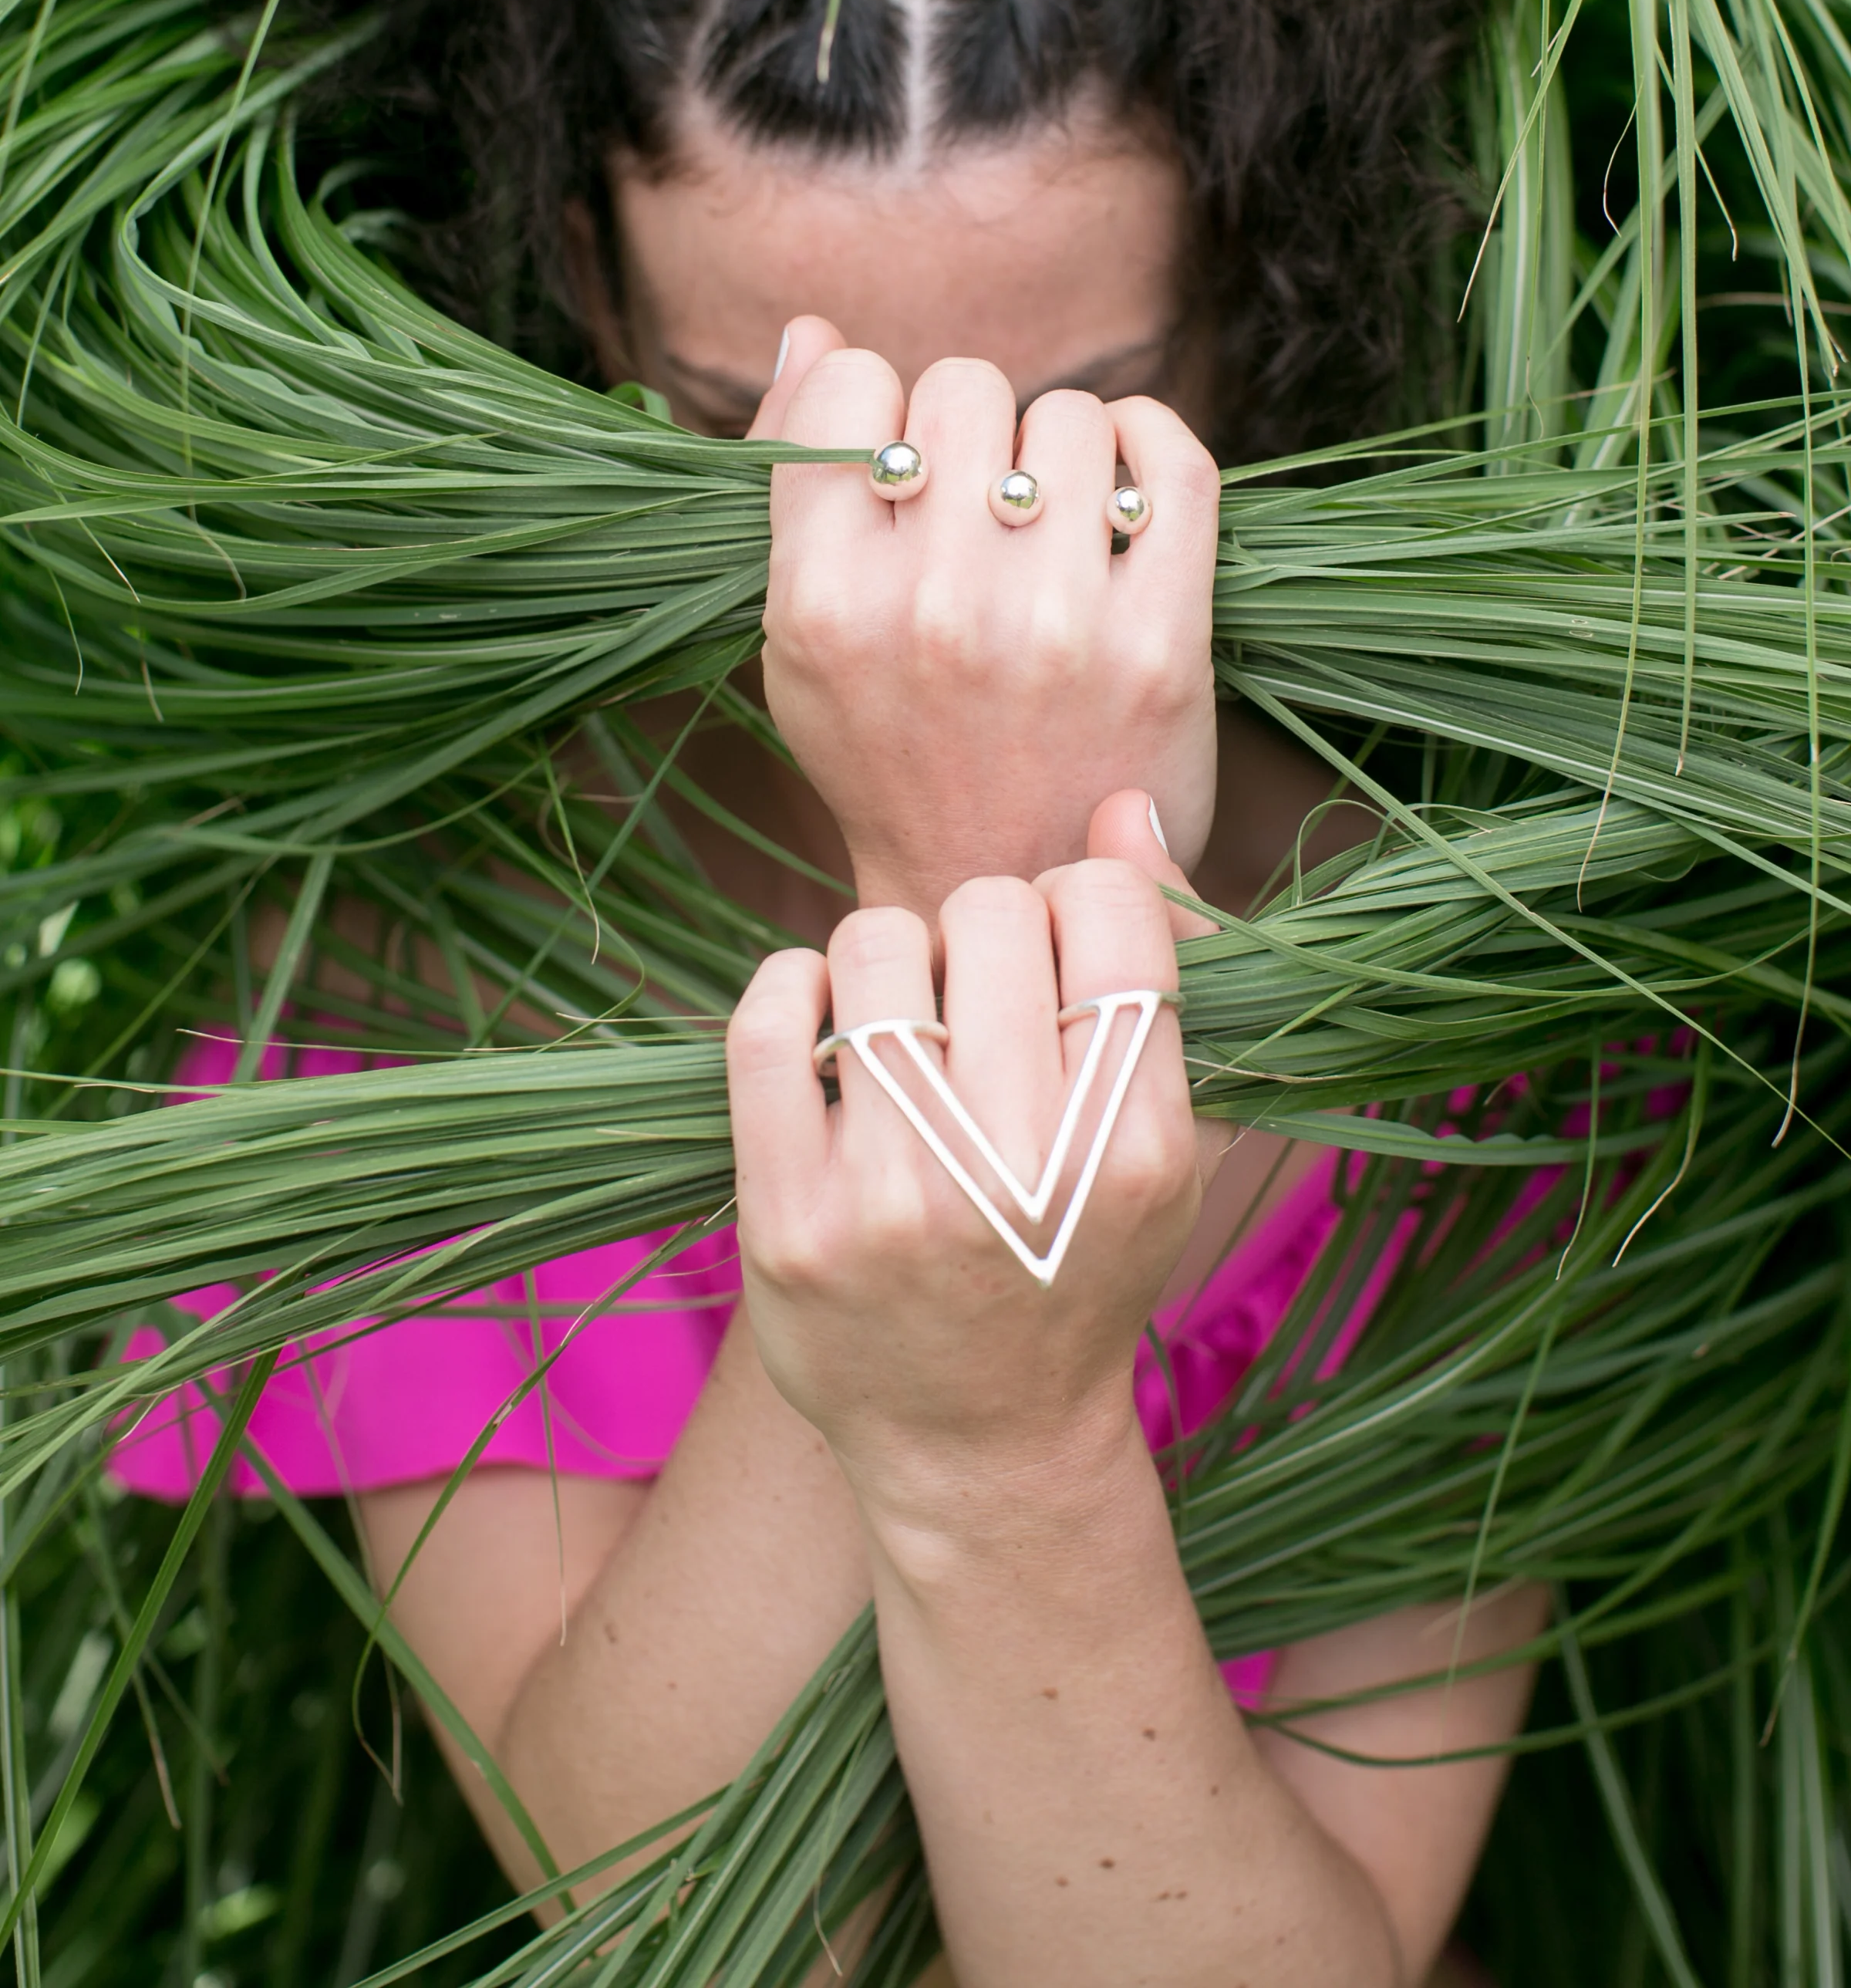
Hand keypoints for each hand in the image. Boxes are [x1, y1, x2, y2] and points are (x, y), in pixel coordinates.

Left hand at [727, 854, 1199, 1529]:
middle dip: (982, 929)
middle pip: (991, 909)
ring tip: (904, 1021)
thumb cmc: (1082, 1263)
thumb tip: (1125, 804)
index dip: (1082, 899)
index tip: (1061, 956)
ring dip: (888, 955)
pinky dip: (793, 987)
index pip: (1109, 910)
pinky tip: (824, 1027)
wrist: (979, 1441)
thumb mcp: (1166, 1141)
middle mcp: (1023, 1171)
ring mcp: (895, 1198)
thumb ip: (1158, 972)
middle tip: (975, 999)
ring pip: (876, 941)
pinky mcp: (788, 1217)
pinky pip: (770, 1013)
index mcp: (1137, 1147)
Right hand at [750, 317, 1220, 917]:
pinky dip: (1150, 443)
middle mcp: (934, 609)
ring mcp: (1055, 626)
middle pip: (966, 387)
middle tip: (985, 502)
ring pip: (1071, 417)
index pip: (852, 390)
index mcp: (823, 604)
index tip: (904, 468)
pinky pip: (1172, 462)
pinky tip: (1124, 484)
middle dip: (978, 428)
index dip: (883, 405)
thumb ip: (798, 482)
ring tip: (1052, 520)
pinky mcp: (1162, 644)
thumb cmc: (892, 750)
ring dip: (1064, 450)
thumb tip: (813, 331)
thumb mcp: (800, 640)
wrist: (1003, 891)